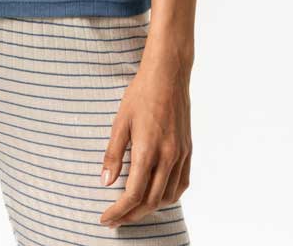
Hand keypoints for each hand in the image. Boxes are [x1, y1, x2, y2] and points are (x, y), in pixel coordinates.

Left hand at [97, 53, 191, 227]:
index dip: (118, 211)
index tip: (105, 219)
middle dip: (132, 214)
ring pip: (168, 196)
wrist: (168, 74)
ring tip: (132, 209)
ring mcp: (180, 154)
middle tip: (115, 219)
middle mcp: (168, 157)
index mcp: (148, 150)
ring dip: (150, 208)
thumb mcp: (120, 121)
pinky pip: (181, 183)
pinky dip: (168, 196)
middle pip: (151, 201)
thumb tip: (105, 182)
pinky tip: (157, 195)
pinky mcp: (188, 150)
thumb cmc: (141, 94)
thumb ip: (113, 154)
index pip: (133, 194)